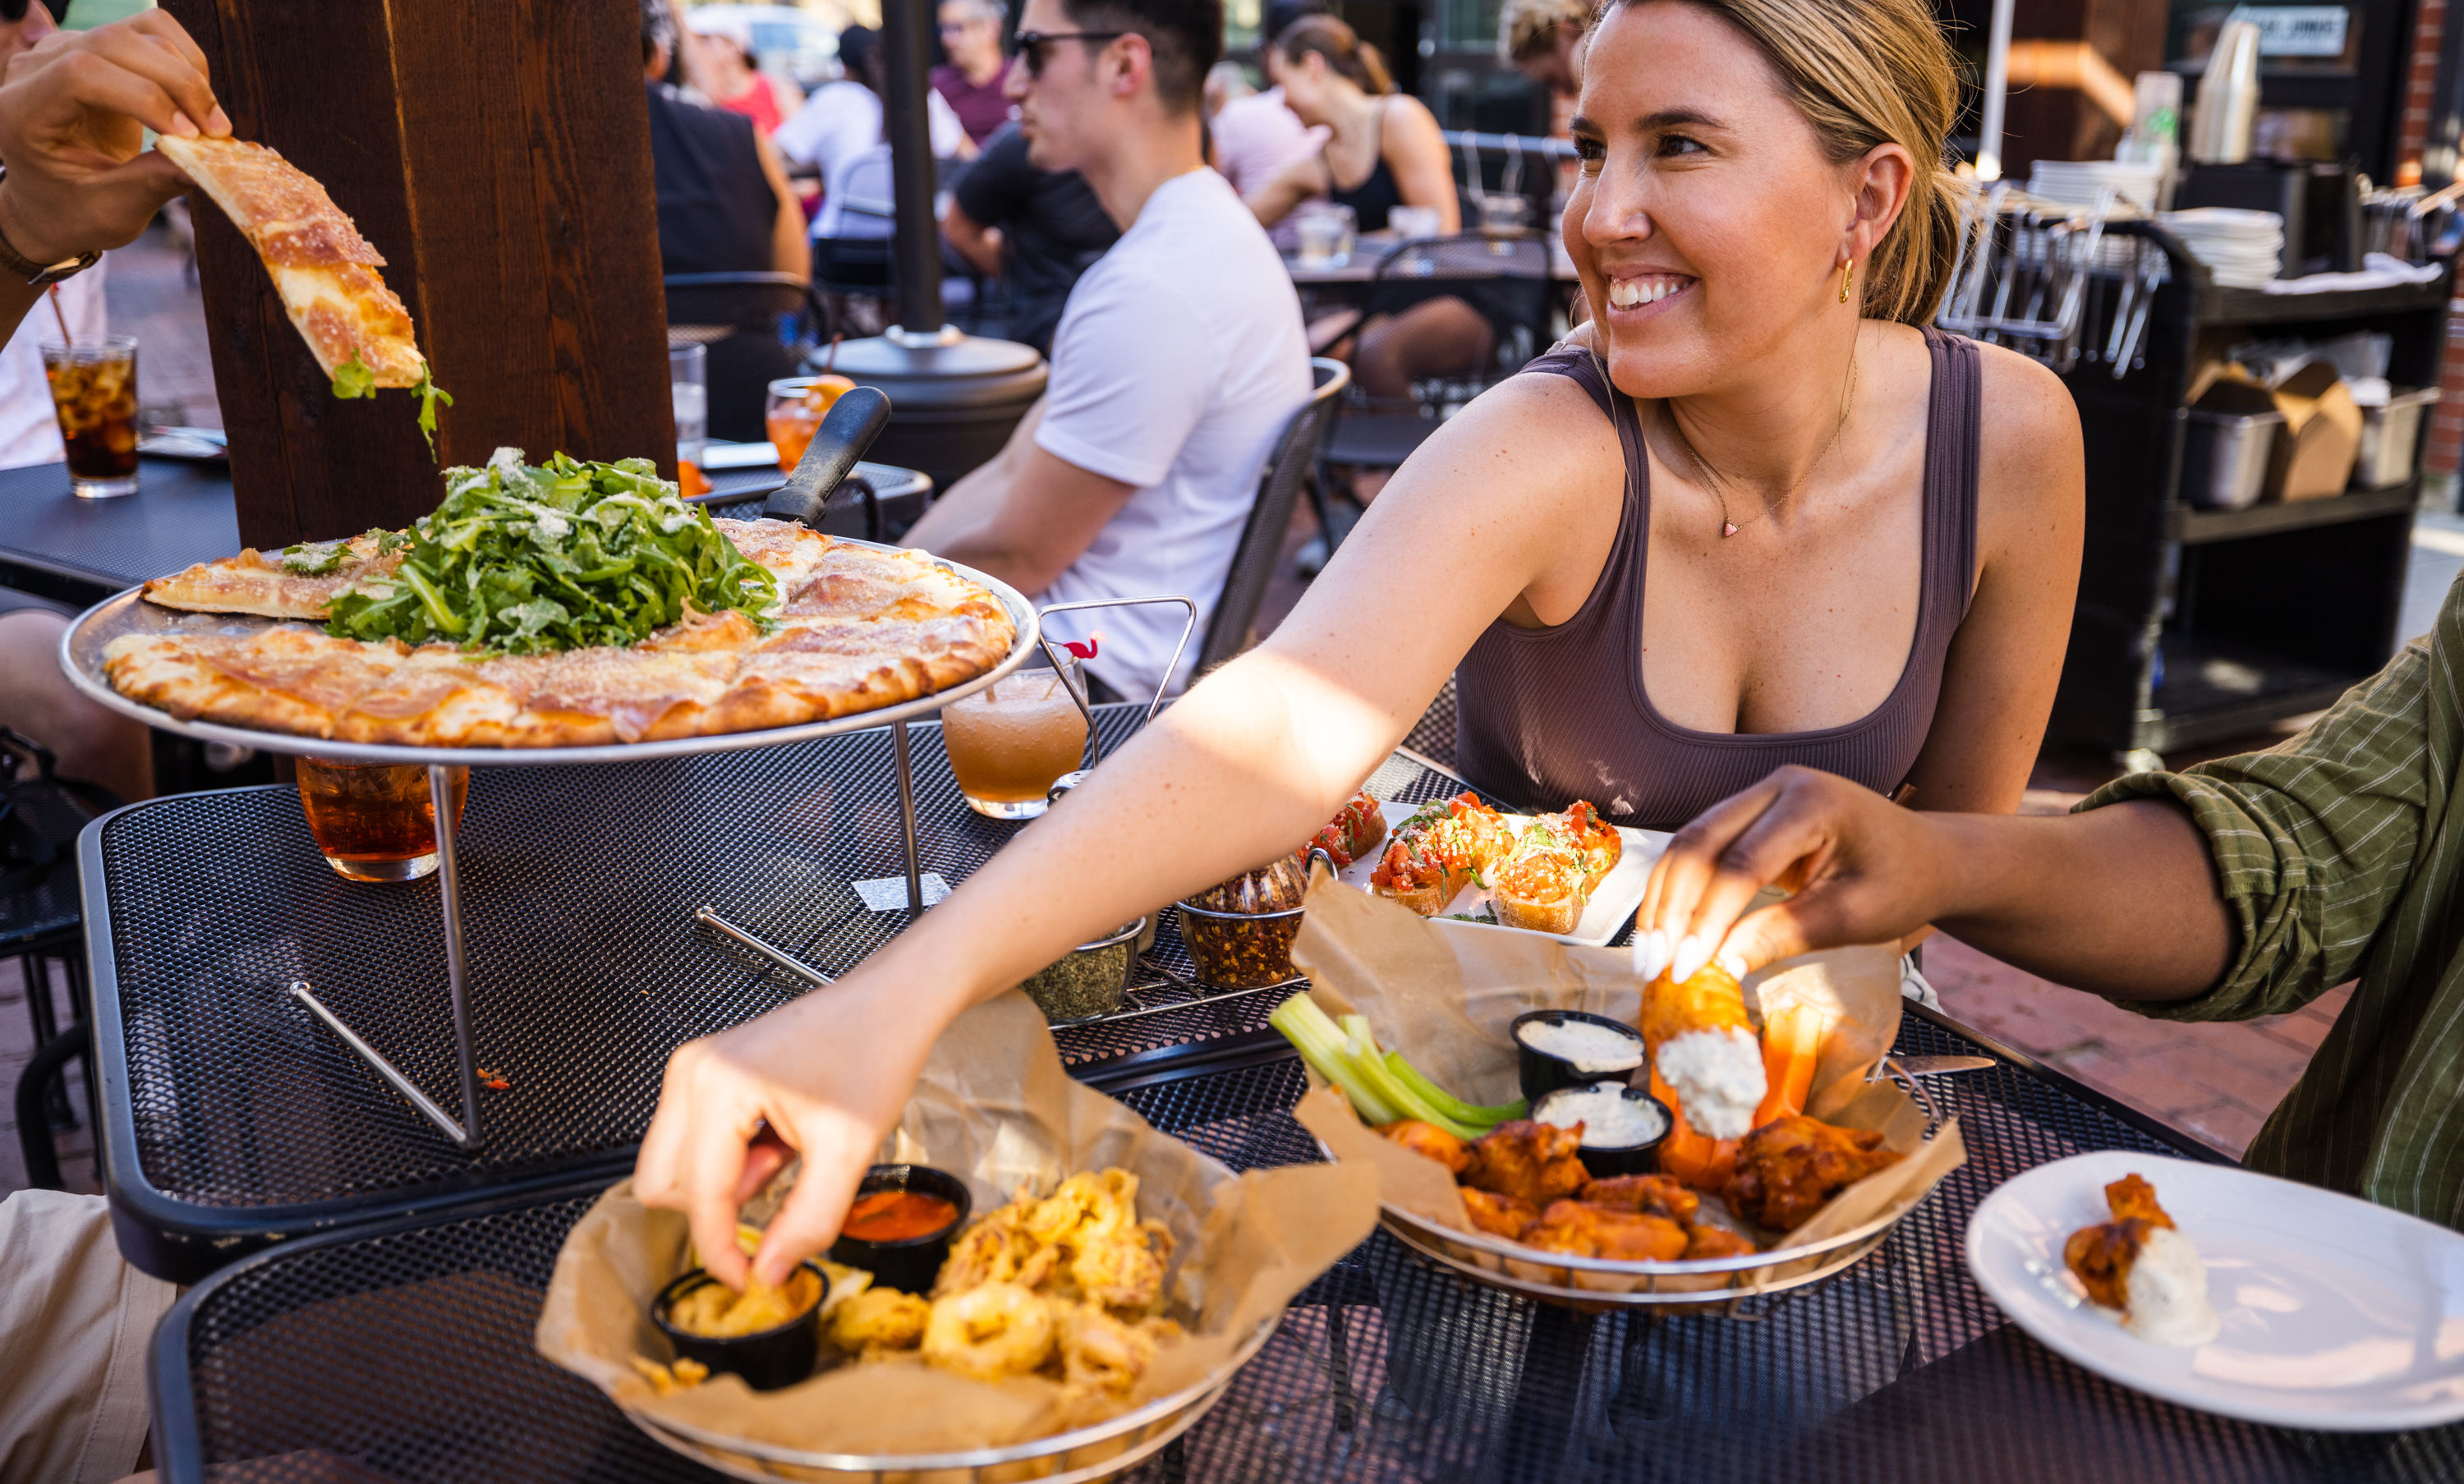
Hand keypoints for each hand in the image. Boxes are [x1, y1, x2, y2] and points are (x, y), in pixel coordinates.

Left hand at [0, 13, 225, 265]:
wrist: (53, 199)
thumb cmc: (72, 211)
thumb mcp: (110, 212)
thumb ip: (151, 184)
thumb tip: (205, 163)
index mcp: (22, 112)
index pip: (80, 73)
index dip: (144, 96)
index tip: (189, 138)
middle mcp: (37, 69)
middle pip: (115, 42)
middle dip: (178, 82)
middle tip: (216, 132)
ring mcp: (66, 50)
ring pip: (141, 31)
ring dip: (189, 72)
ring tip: (210, 121)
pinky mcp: (97, 47)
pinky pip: (152, 32)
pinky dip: (187, 61)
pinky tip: (196, 102)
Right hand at [634, 974, 944, 1290]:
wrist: (888, 1004)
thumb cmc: (873, 1053)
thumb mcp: (849, 1150)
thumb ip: (808, 1220)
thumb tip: (770, 1272)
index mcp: (721, 1086)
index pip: (700, 1196)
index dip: (722, 1250)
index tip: (750, 1278)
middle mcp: (694, 1071)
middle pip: (662, 1184)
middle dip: (718, 1206)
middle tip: (780, 1183)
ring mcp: (694, 1068)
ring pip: (675, 1166)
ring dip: (729, 1180)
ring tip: (787, 1150)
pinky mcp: (704, 1072)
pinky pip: (694, 1142)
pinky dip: (733, 1158)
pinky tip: (778, 1136)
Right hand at [1633, 766, 1953, 984]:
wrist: (1930, 856)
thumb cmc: (1903, 884)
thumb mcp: (1854, 917)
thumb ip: (1786, 935)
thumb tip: (1721, 966)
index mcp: (1811, 802)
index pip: (1741, 863)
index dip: (1708, 920)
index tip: (1686, 969)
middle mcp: (1777, 784)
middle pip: (1700, 842)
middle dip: (1670, 908)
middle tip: (1652, 964)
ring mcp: (1759, 793)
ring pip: (1689, 843)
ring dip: (1664, 899)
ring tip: (1647, 953)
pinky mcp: (1749, 813)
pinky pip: (1700, 847)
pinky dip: (1678, 890)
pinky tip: (1664, 928)